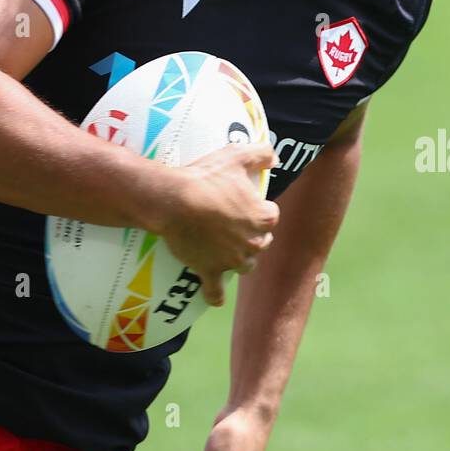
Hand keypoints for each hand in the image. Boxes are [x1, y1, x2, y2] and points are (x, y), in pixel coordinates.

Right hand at [159, 143, 279, 306]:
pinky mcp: (210, 271)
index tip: (248, 202)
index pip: (272, 215)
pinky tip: (215, 297)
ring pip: (245, 265)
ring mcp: (231, 260)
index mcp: (262, 217)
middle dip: (253, 234)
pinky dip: (215, 294)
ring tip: (229, 250)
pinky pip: (215, 290)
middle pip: (262, 242)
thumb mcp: (236, 155)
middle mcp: (252, 243)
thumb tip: (275, 158)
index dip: (261, 208)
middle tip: (236, 223)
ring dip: (241, 259)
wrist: (174, 200)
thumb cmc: (206, 177)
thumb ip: (261, 153)